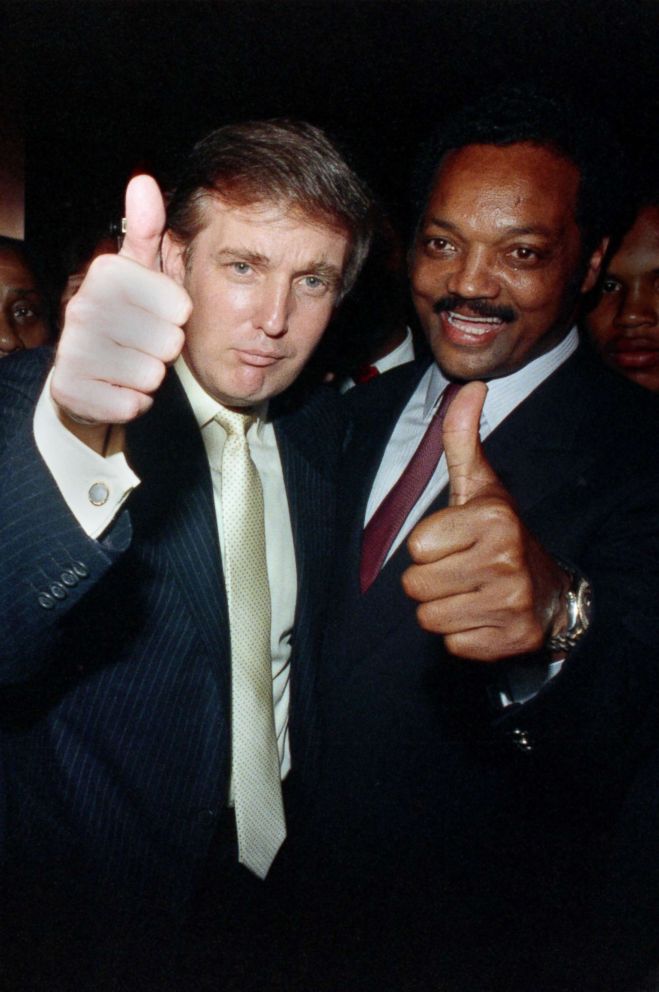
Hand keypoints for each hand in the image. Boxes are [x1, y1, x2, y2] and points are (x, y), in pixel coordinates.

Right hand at [51, 175, 191, 443]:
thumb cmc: (125, 320)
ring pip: (150, 376)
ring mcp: (72, 349)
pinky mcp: (70, 389)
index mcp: (106, 274)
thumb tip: (144, 180)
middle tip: (142, 346)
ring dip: (148, 378)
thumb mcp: (138, 275)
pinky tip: (116, 388)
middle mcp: (83, 306)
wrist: (83, 375)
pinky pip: (131, 404)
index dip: (178, 320)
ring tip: (128, 366)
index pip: (180, 307)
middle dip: (163, 351)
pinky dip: (132, 403)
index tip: (157, 317)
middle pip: (168, 343)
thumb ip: (146, 232)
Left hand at [402, 381, 568, 660]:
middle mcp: (504, 560)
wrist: (548, 592)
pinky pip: (451, 645)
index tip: (456, 541)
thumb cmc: (499, 535)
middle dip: (432, 580)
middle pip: (415, 586)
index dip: (430, 546)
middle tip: (461, 570)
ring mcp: (509, 604)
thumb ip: (463, 441)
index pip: (417, 546)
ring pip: (428, 618)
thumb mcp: (481, 487)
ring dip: (443, 608)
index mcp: (491, 519)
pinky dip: (463, 635)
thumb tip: (469, 387)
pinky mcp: (509, 641)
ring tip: (470, 592)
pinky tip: (483, 616)